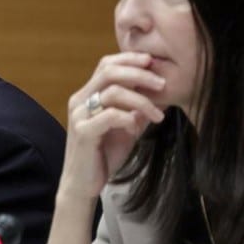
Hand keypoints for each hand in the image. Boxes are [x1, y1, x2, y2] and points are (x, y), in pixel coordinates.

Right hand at [38, 52, 165, 243]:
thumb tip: (164, 93)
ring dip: (141, 100)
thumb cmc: (103, 155)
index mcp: (88, 95)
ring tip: (157, 115)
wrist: (84, 185)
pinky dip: (129, 118)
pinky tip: (138, 128)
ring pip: (112, 92)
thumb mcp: (127, 127)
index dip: (130, 59)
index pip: (107, 65)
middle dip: (139, 73)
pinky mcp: (83, 133)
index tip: (154, 62)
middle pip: (109, 71)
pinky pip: (109, 116)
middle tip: (162, 83)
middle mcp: (80, 101)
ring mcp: (80, 116)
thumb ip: (139, 110)